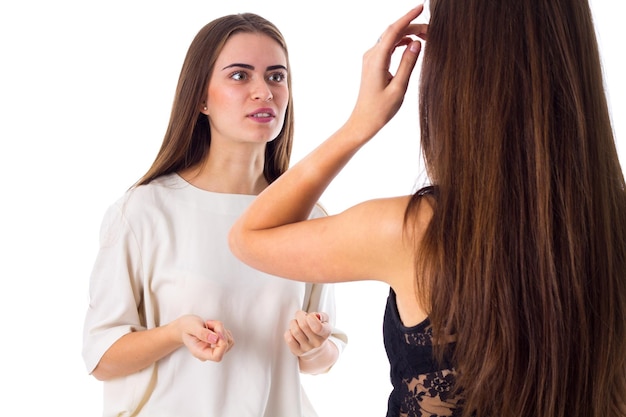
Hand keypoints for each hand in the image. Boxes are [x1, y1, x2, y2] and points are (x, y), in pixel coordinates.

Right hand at [178, 315, 233, 361]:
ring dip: (222, 329)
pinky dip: (223, 329)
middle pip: (225, 346)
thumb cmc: (186, 327)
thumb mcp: (192, 327)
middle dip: (220, 331)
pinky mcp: (219, 344)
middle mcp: (208, 353)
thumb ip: (202, 333)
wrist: (184, 328)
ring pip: (229, 341)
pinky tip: (212, 327)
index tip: (217, 332)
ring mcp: (214, 349)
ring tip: (209, 324)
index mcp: (200, 352)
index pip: (217, 356)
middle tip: (209, 323)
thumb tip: (216, 339)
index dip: (222, 344)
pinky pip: (228, 337)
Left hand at [284, 310, 331, 356]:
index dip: (311, 318)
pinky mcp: (297, 351)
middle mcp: (317, 342)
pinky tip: (292, 332)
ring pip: (295, 331)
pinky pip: (289, 339)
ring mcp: (307, 348)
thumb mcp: (325, 322)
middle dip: (299, 316)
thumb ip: (323, 316)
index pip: (318, 327)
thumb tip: (317, 316)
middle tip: (300, 315)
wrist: (315, 349)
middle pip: (303, 325)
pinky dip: (288, 332)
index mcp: (325, 333)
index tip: (309, 316)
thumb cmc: (318, 332)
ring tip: (296, 323)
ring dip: (293, 323)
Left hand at [347, 5, 427, 138]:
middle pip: (393, 32)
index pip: (394, 31)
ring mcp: (370, 59)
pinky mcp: (372, 64)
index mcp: (377, 60)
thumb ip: (408, 64)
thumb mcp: (399, 88)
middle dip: (412, 26)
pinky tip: (411, 45)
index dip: (408, 17)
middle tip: (432, 30)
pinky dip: (400, 42)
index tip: (421, 7)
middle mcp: (371, 56)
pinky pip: (387, 47)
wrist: (363, 122)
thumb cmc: (381, 110)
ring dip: (407, 34)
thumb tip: (417, 42)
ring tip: (426, 36)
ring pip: (390, 39)